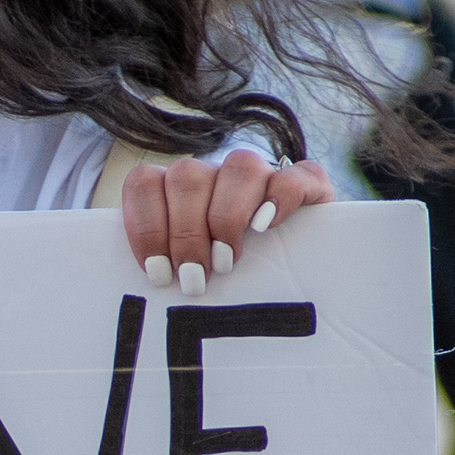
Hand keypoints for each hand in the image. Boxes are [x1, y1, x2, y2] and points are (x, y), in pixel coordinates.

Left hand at [118, 153, 334, 292]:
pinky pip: (298, 173)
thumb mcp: (188, 279)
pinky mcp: (309, 186)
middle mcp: (217, 176)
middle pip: (188, 175)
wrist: (295, 284)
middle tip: (194, 279)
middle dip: (186, 232)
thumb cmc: (225, 289)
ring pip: (240, 165)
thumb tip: (147, 289)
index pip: (145, 183)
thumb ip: (163, 271)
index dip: (146, 226)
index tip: (157, 272)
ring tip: (226, 263)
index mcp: (178, 191)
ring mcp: (263, 176)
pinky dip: (280, 198)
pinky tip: (266, 228)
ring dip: (227, 216)